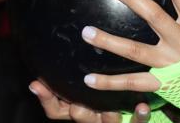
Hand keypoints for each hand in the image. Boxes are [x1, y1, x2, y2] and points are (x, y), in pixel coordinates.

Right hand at [30, 80, 151, 121]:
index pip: (56, 110)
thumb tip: (46, 62)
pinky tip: (142, 106)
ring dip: (108, 116)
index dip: (46, 98)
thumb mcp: (86, 90)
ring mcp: (113, 122)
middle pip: (81, 118)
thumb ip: (70, 79)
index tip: (37, 85)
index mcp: (80, 110)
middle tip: (77, 106)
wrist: (130, 119)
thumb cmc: (105, 101)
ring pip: (108, 122)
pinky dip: (138, 116)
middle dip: (80, 113)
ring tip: (110, 110)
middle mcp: (94, 118)